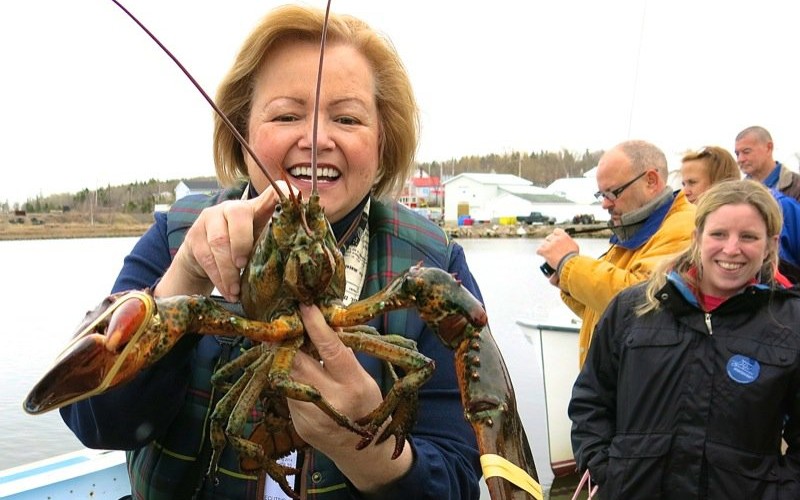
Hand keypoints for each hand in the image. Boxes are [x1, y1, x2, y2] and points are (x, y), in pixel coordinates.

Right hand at [155, 181, 289, 301]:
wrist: (201, 260)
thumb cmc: (239, 251)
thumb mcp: (259, 245)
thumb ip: (273, 243)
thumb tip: (302, 252)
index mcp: (254, 208)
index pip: (271, 193)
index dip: (282, 194)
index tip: (291, 207)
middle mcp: (230, 207)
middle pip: (238, 215)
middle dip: (243, 244)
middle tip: (246, 266)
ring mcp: (209, 219)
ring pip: (219, 241)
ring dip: (230, 270)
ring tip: (237, 290)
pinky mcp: (193, 235)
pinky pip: (206, 257)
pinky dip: (219, 278)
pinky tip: (228, 292)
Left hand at [289, 304, 411, 492]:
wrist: (362, 452)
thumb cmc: (368, 408)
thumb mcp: (365, 379)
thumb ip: (344, 354)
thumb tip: (327, 323)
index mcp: (353, 385)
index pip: (331, 349)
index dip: (315, 326)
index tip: (304, 307)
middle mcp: (331, 401)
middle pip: (299, 361)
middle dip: (289, 339)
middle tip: (285, 321)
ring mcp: (311, 414)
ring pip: (289, 376)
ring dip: (285, 357)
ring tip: (285, 342)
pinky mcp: (298, 424)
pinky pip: (288, 392)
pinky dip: (290, 377)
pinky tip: (295, 372)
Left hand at [536, 228, 579, 282]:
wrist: (570, 264)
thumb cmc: (573, 258)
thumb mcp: (574, 246)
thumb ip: (568, 242)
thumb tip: (566, 242)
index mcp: (564, 236)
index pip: (556, 231)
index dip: (555, 236)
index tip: (554, 239)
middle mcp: (556, 239)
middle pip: (548, 238)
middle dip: (549, 243)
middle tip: (551, 248)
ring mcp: (550, 245)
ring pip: (543, 244)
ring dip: (545, 248)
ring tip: (548, 253)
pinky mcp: (545, 251)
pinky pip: (539, 250)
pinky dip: (540, 253)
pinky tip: (543, 255)